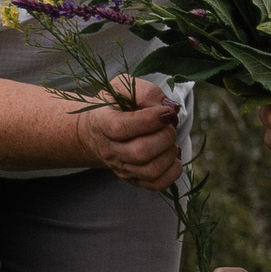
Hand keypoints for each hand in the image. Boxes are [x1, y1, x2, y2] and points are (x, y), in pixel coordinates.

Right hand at [79, 76, 182, 190]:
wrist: (97, 131)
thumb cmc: (114, 105)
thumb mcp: (122, 87)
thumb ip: (145, 92)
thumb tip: (169, 107)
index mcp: (102, 122)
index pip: (122, 128)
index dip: (150, 120)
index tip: (167, 112)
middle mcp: (110, 150)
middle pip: (140, 152)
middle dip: (165, 136)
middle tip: (170, 124)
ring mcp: (121, 168)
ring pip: (151, 171)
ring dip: (170, 153)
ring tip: (170, 139)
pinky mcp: (134, 179)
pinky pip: (157, 184)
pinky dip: (172, 171)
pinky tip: (170, 154)